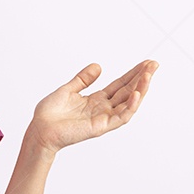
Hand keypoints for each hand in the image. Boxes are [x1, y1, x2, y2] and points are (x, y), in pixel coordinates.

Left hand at [27, 60, 158, 152]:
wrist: (39, 129)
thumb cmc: (49, 114)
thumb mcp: (68, 89)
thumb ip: (83, 79)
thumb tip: (99, 66)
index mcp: (96, 100)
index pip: (120, 85)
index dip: (133, 74)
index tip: (146, 63)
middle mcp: (103, 108)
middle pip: (128, 91)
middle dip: (142, 78)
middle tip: (154, 64)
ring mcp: (104, 118)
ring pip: (129, 103)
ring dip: (141, 90)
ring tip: (149, 75)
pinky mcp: (101, 127)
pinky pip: (120, 117)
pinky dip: (131, 106)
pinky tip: (137, 94)